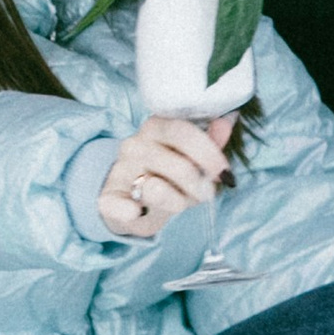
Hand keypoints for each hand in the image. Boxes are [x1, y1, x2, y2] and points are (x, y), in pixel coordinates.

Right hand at [97, 115, 236, 238]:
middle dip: (199, 185)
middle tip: (205, 195)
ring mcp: (119, 171)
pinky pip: (119, 206)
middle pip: (178, 165)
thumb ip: (209, 142)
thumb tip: (226, 123)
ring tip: (179, 204)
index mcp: (155, 127)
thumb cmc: (167, 175)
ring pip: (156, 189)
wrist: (131, 200)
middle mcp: (134, 145)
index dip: (208, 153)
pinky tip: (137, 212)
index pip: (183, 132)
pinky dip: (130, 211)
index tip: (224, 172)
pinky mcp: (107, 198)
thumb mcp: (189, 157)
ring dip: (177, 202)